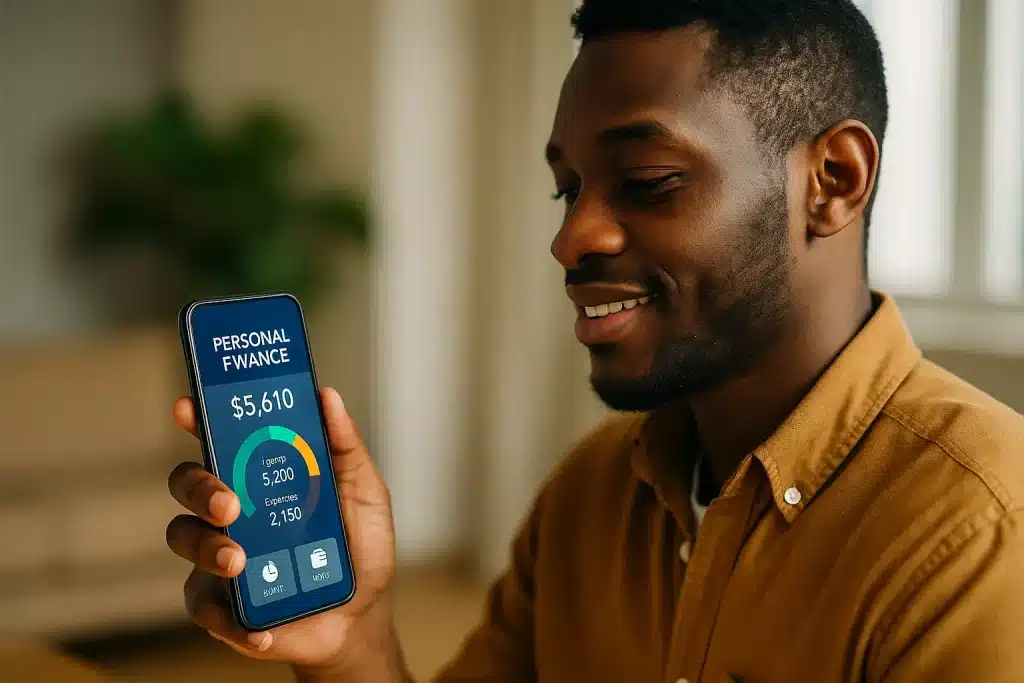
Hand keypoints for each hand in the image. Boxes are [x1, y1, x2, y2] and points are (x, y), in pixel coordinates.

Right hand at [165, 387, 400, 675]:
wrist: (361, 616)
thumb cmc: (357, 548)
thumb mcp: (364, 493)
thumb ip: (346, 447)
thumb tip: (328, 397)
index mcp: (260, 476)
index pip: (219, 440)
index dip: (196, 419)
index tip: (188, 408)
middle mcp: (231, 511)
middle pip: (188, 483)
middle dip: (200, 487)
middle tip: (230, 503)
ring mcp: (218, 556)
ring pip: (184, 537)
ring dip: (207, 547)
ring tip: (240, 563)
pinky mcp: (220, 606)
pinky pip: (205, 608)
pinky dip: (229, 617)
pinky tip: (260, 625)